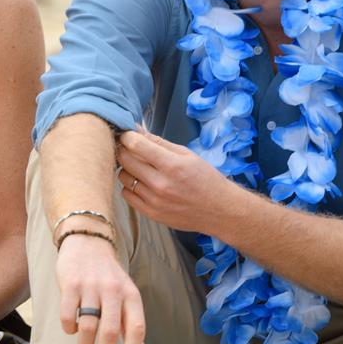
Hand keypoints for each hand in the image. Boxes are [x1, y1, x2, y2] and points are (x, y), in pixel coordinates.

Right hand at [56, 234, 148, 343]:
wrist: (88, 243)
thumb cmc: (109, 277)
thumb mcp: (126, 296)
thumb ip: (132, 326)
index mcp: (131, 295)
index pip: (136, 328)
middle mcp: (114, 290)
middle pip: (111, 332)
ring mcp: (91, 286)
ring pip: (88, 326)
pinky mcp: (71, 284)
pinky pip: (68, 315)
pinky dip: (69, 328)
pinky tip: (72, 329)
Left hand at [116, 129, 242, 232]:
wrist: (219, 210)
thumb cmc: (205, 179)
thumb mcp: (187, 154)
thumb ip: (159, 142)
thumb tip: (136, 129)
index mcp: (172, 165)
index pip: (136, 145)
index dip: (127, 136)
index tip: (127, 134)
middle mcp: (160, 184)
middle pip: (125, 160)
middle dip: (124, 149)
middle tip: (130, 148)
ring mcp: (154, 201)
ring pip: (123, 177)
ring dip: (127, 168)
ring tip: (140, 167)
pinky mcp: (151, 213)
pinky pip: (126, 194)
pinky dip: (130, 186)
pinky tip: (142, 183)